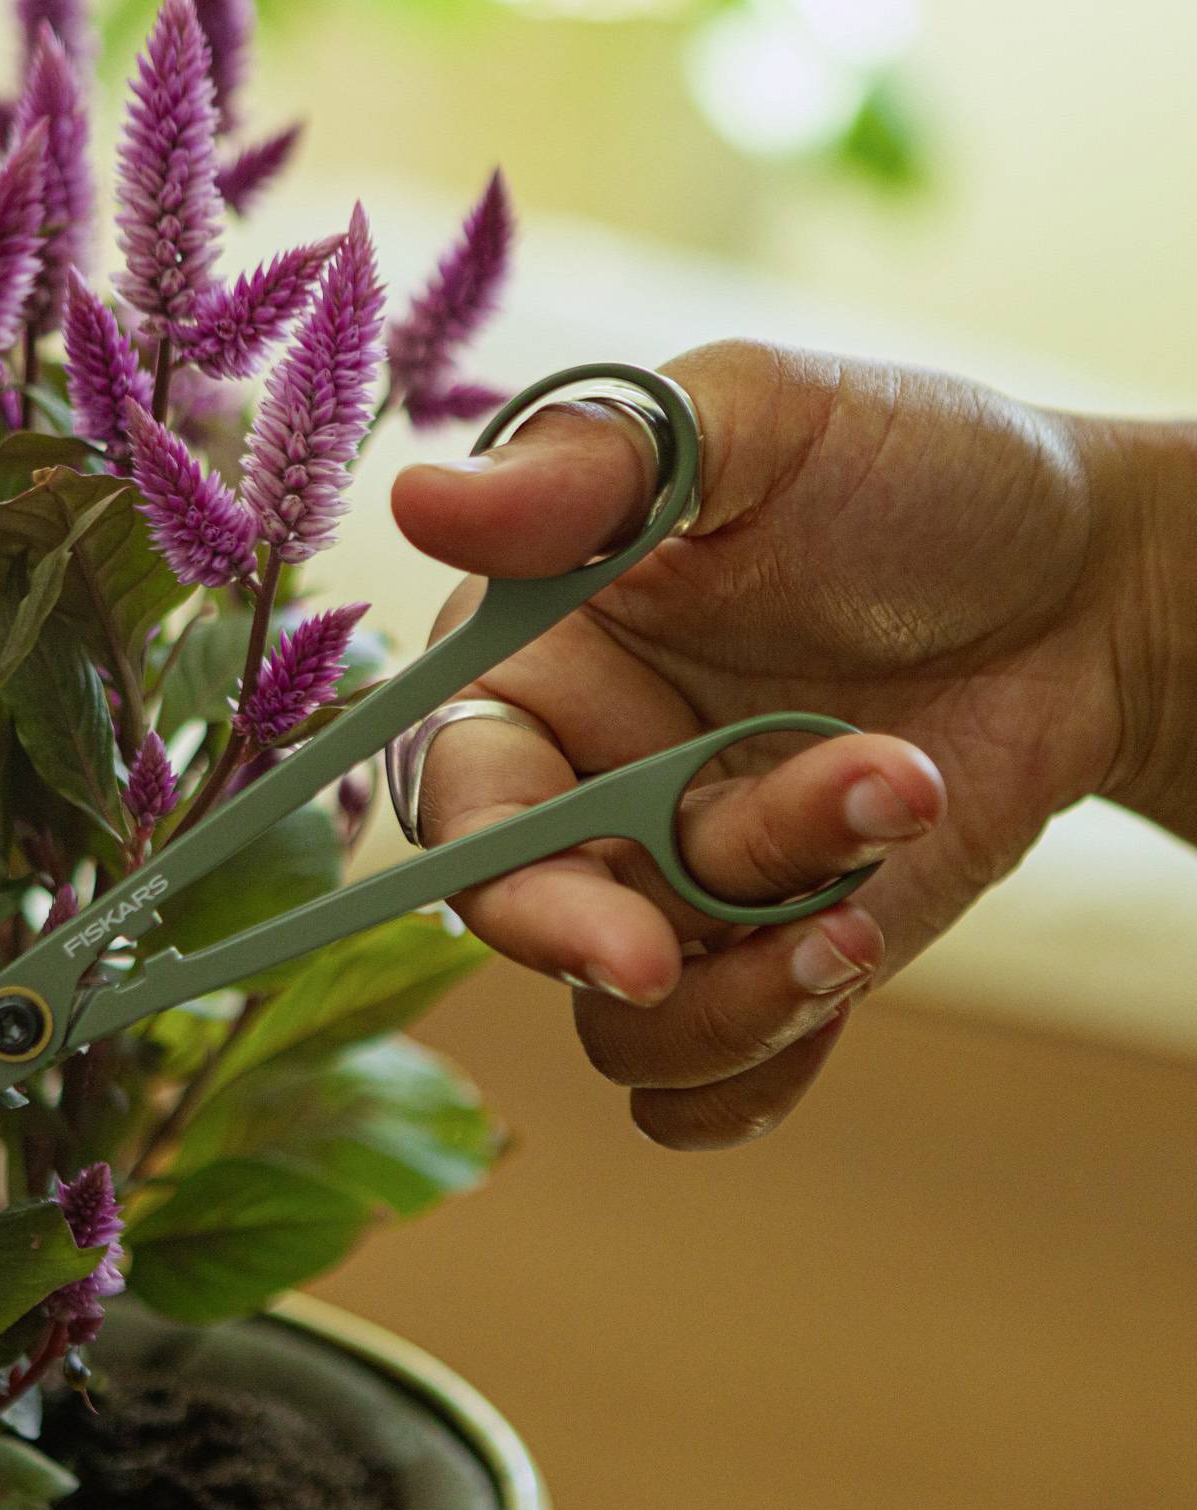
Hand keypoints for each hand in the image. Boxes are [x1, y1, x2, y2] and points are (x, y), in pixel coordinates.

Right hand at [391, 340, 1179, 1147]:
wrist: (1094, 592)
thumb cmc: (919, 476)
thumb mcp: (762, 420)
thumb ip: (595, 466)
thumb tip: (418, 500)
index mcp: (540, 668)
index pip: (458, 799)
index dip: (506, 877)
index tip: (621, 937)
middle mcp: (582, 793)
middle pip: (528, 929)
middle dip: (630, 953)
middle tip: (777, 940)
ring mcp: (670, 890)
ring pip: (629, 1023)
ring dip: (764, 976)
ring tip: (909, 817)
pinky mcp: (759, 961)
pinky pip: (697, 1086)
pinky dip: (760, 1074)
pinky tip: (852, 963)